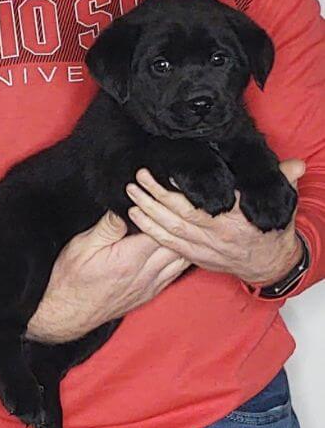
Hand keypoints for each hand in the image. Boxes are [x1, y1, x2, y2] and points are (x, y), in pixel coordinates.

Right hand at [27, 211, 189, 342]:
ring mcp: (151, 286)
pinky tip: (180, 246)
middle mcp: (146, 275)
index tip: (163, 196)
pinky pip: (177, 273)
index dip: (165, 211)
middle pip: (179, 245)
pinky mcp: (151, 293)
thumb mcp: (83, 245)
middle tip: (177, 206)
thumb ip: (108, 226)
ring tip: (182, 224)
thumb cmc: (71, 280)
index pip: (161, 230)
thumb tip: (126, 206)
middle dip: (179, 224)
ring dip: (184, 242)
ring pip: (183, 260)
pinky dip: (182, 257)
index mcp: (130, 259)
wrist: (67, 314)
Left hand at [125, 159, 304, 286]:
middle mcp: (217, 234)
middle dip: (155, 195)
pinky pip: (169, 244)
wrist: (269, 263)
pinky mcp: (197, 256)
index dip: (179, 190)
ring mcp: (205, 248)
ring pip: (170, 230)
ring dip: (147, 211)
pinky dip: (151, 231)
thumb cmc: (271, 228)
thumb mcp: (282, 201)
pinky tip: (136, 217)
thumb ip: (283, 179)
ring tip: (132, 193)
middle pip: (179, 214)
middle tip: (138, 177)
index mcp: (235, 218)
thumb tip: (295, 165)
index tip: (164, 171)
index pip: (203, 202)